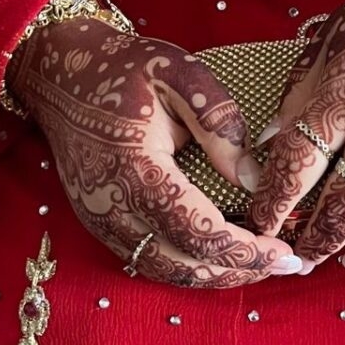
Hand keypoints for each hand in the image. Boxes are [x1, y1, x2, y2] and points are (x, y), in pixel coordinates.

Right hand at [11, 16, 301, 286]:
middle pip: (186, 264)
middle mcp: (114, 207)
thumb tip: (252, 177)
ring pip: (167, 270)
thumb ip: (218, 122)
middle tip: (287, 266)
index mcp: (136, 171)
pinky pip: (150, 260)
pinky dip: (190, 266)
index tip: (285, 252)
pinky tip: (221, 257)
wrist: (58, 75)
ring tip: (260, 265)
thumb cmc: (121, 68)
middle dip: (240, 271)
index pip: (199, 233)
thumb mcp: (177, 73)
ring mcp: (103, 221)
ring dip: (216, 275)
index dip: (244, 250)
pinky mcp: (101, 224)